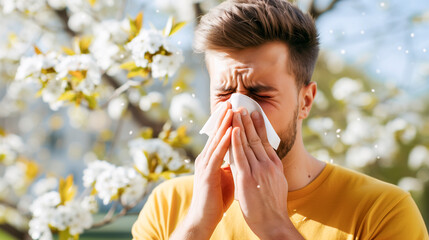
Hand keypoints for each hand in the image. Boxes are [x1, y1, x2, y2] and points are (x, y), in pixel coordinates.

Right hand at [170, 102, 234, 239]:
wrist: (205, 218)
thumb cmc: (218, 197)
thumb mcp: (228, 175)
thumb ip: (233, 162)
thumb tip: (244, 153)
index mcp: (212, 158)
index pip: (220, 136)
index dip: (227, 121)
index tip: (235, 107)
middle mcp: (206, 158)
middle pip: (216, 134)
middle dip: (224, 117)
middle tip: (231, 100)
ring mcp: (205, 165)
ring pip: (216, 140)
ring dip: (224, 124)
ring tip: (231, 109)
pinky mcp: (206, 174)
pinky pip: (216, 155)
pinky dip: (224, 142)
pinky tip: (231, 131)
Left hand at [231, 108, 302, 239]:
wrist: (274, 224)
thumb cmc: (272, 207)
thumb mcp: (275, 183)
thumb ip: (268, 170)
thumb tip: (264, 160)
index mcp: (274, 166)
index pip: (265, 141)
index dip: (259, 126)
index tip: (254, 114)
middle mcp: (268, 165)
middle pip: (256, 139)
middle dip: (248, 121)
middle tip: (243, 106)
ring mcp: (258, 171)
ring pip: (247, 144)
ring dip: (241, 126)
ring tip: (236, 112)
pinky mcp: (248, 179)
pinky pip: (240, 156)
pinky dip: (236, 142)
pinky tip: (232, 130)